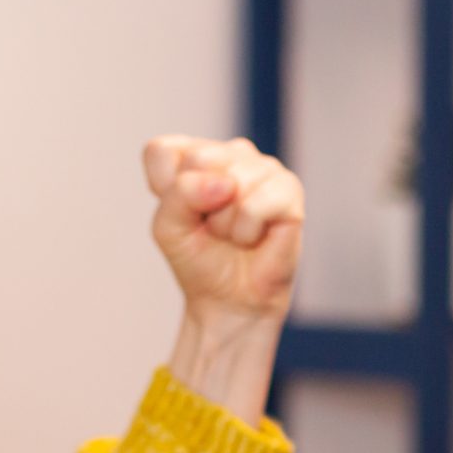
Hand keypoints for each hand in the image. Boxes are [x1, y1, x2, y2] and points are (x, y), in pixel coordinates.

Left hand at [144, 135, 303, 325]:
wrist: (231, 301)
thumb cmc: (200, 260)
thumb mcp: (169, 227)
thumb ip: (180, 194)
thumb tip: (226, 184)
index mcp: (198, 154)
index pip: (163, 151)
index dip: (163, 191)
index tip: (182, 215)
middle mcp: (234, 154)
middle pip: (198, 159)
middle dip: (198, 206)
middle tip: (212, 227)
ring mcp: (265, 168)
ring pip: (230, 181)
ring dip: (225, 223)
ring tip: (234, 234)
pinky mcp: (289, 190)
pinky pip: (254, 204)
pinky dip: (247, 232)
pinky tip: (254, 237)